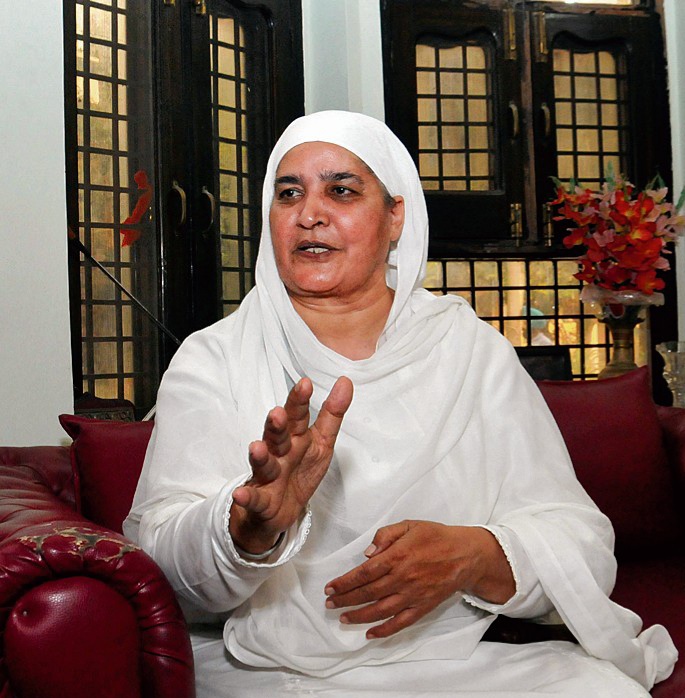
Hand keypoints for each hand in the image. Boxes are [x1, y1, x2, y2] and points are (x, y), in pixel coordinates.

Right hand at [230, 376, 352, 553]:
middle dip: (276, 425)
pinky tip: (240, 494)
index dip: (300, 401)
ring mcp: (267, 477)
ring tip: (257, 447)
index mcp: (295, 438)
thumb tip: (346, 381)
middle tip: (277, 413)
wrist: (278, 512)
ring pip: (263, 464)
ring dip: (259, 456)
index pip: (296, 416)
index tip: (305, 384)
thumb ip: (332, 414)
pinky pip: (253, 499)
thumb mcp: (321, 442)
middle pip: (277, 437)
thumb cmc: (299, 471)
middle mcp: (279, 453)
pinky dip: (246, 497)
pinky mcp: (260, 502)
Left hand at [324, 521, 514, 638]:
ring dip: (359, 616)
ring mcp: (413, 595)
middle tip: (330, 603)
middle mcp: (403, 578)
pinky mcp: (424, 606)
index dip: (345, 582)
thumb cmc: (436, 536)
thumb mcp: (410, 525)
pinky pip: (402, 622)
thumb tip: (367, 553)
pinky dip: (385, 630)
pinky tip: (371, 633)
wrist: (466, 554)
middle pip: (368, 592)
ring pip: (381, 610)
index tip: (330, 587)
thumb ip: (386, 535)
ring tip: (343, 618)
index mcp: (398, 556)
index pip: (364, 573)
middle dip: (346, 599)